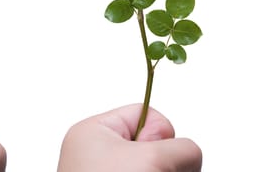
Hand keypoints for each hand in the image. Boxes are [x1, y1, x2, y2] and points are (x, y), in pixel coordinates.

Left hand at [57, 104, 201, 171]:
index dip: (161, 133)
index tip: (155, 154)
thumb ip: (180, 147)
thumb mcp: (151, 160)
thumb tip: (187, 153)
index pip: (142, 113)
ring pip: (155, 167)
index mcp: (94, 132)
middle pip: (152, 144)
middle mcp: (97, 154)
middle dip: (166, 162)